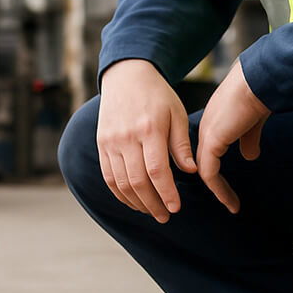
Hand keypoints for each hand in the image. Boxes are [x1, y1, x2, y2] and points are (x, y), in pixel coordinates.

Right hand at [96, 59, 195, 222]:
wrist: (126, 75)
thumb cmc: (158, 96)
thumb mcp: (177, 114)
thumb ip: (182, 144)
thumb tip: (191, 171)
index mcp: (149, 129)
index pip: (157, 170)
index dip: (166, 193)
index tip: (176, 208)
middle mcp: (126, 137)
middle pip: (138, 181)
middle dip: (153, 204)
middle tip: (165, 216)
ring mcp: (110, 142)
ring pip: (121, 183)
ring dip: (137, 202)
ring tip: (152, 212)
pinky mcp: (101, 144)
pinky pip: (108, 177)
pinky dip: (120, 194)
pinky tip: (134, 202)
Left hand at [197, 59, 269, 212]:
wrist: (258, 80)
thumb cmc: (259, 94)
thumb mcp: (253, 122)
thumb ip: (249, 139)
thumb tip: (250, 156)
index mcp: (214, 122)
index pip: (209, 152)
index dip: (217, 170)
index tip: (229, 187)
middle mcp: (206, 128)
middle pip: (204, 163)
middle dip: (216, 185)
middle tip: (230, 203)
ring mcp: (207, 135)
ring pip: (205, 171)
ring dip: (218, 191)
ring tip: (232, 206)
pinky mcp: (213, 141)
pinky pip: (209, 172)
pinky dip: (218, 188)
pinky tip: (229, 199)